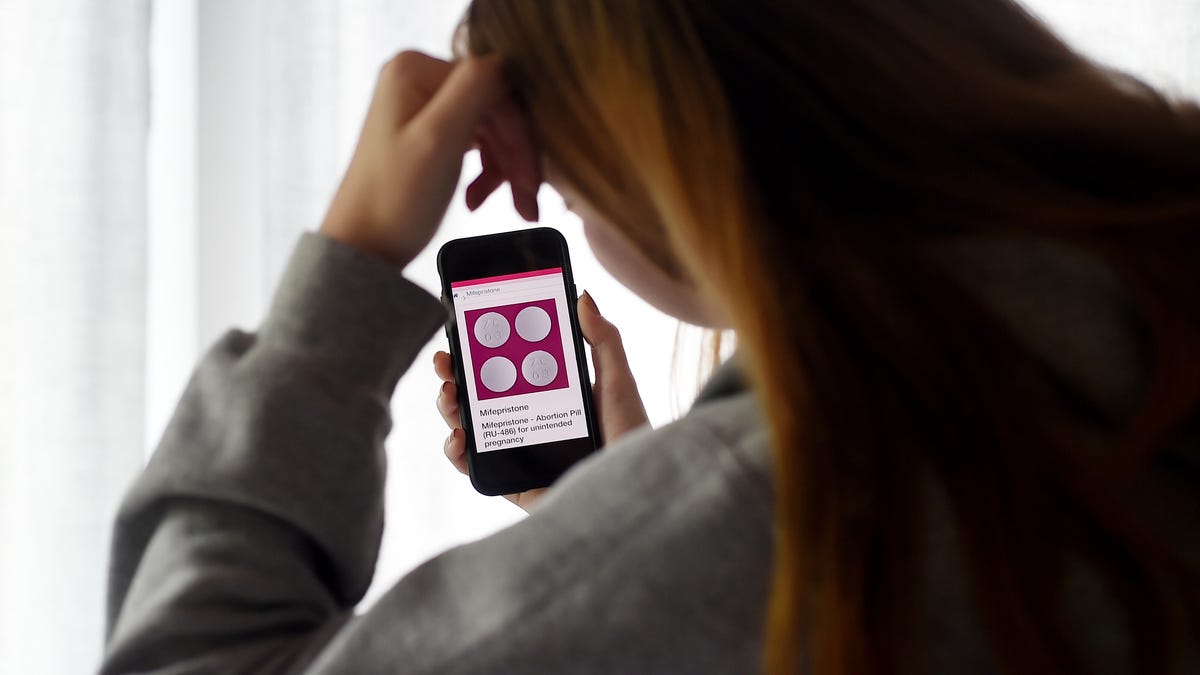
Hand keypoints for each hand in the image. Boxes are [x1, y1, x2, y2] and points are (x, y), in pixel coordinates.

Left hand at [320, 51, 540, 265]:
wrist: (363, 247)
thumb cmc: (394, 199)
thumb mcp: (439, 137)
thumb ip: (476, 88)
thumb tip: (508, 63)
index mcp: (416, 68)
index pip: (495, 87)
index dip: (518, 133)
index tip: (532, 182)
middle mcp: (417, 77)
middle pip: (493, 109)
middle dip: (515, 157)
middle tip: (528, 203)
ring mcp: (421, 105)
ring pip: (489, 128)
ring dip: (505, 169)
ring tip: (515, 207)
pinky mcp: (426, 132)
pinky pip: (474, 142)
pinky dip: (486, 172)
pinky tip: (479, 199)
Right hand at [434, 292, 649, 510]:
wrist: (632, 491)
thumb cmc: (632, 437)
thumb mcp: (618, 382)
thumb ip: (603, 339)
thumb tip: (582, 296)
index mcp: (550, 396)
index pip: (507, 366)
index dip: (481, 349)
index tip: (464, 329)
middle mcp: (530, 423)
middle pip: (480, 395)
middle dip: (455, 375)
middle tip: (445, 361)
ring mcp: (518, 453)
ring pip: (471, 426)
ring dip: (450, 408)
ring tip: (449, 395)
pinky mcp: (512, 483)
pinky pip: (475, 468)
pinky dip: (457, 453)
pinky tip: (457, 437)